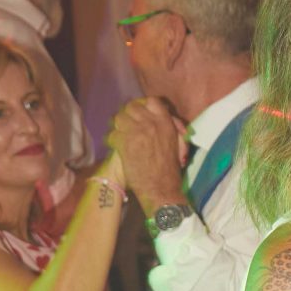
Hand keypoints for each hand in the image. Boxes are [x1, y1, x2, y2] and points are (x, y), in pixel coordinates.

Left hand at [110, 96, 186, 215]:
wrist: (161, 188)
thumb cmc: (171, 169)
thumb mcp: (177, 143)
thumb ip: (171, 127)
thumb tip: (164, 117)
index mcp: (166, 123)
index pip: (152, 101)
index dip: (144, 106)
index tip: (141, 114)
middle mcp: (151, 124)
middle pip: (132, 107)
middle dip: (128, 116)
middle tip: (128, 126)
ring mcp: (137, 132)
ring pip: (119, 118)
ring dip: (119, 127)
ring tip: (122, 136)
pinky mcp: (125, 144)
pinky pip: (112, 135)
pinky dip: (113, 142)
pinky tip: (118, 148)